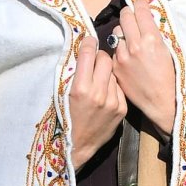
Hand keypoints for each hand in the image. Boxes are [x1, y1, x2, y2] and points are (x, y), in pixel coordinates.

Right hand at [69, 36, 127, 170]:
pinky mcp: (122, 108)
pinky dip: (112, 87)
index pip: (89, 54)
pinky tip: (105, 94)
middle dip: (100, 57)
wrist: (79, 145)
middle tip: (95, 61)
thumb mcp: (63, 94)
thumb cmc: (66, 117)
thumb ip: (74, 73)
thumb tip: (84, 51)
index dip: (89, 44)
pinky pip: (119, 87)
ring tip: (99, 81)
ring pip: (114, 73)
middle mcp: (98, 93)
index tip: (89, 40)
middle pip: (106, 59)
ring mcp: (113, 101)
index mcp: (80, 88)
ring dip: (106, 73)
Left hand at [111, 0, 175, 136]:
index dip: (140, 4)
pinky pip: (114, 50)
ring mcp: (122, 56)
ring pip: (116, 32)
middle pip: (125, 16)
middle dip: (129, 14)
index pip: (140, 10)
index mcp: (150, 39)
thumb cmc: (169, 76)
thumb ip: (155, 33)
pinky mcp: (115, 67)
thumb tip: (146, 17)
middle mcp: (134, 45)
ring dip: (123, 32)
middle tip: (133, 16)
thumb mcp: (168, 50)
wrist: (160, 101)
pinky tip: (128, 57)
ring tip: (130, 39)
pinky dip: (120, 49)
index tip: (140, 4)